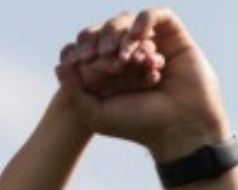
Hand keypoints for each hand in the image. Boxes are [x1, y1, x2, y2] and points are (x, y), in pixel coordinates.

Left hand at [57, 8, 229, 159]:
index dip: (80, 50)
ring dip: (120, 36)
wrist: (177, 125)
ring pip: (127, 23)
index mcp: (105, 74)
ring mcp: (149, 45)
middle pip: (103, 32)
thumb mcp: (95, 113)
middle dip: (99, 40)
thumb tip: (59, 65)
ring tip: (125, 59)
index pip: (85, 49)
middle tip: (103, 56)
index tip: (81, 60)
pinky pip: (156, 15)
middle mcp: (126, 57)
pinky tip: (138, 37)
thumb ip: (74, 91)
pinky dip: (143, 21)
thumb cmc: (136, 124)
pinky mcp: (173, 37)